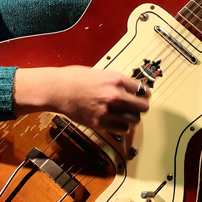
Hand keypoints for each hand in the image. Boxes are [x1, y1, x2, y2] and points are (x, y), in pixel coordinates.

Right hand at [14, 65, 149, 133]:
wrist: (57, 89)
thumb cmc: (74, 78)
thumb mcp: (101, 73)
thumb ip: (117, 81)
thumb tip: (130, 88)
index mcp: (116, 80)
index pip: (143, 90)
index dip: (145, 93)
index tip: (144, 95)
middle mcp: (114, 95)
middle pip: (142, 107)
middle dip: (141, 107)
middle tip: (138, 107)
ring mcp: (107, 111)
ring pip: (133, 120)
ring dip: (132, 118)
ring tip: (126, 115)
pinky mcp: (99, 123)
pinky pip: (121, 129)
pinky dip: (122, 126)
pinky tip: (117, 121)